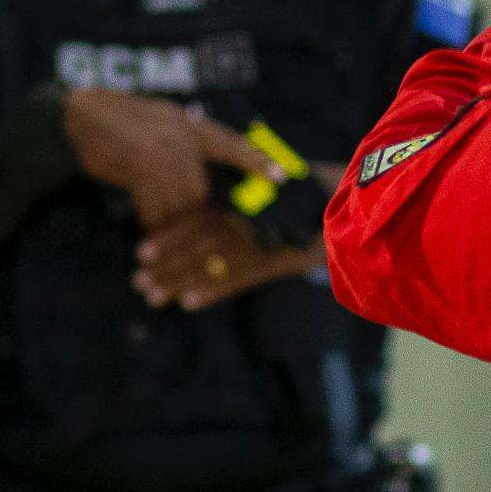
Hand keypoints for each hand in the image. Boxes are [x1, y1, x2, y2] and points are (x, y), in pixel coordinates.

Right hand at [61, 91, 285, 228]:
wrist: (82, 117)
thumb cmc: (125, 123)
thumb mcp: (163, 120)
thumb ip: (188, 143)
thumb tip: (206, 179)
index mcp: (189, 125)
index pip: (230, 144)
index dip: (255, 160)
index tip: (281, 177)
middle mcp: (178, 137)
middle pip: (200, 190)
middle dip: (200, 216)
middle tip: (205, 237)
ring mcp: (158, 153)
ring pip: (179, 203)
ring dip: (176, 227)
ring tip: (173, 243)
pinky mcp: (136, 169)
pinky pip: (153, 208)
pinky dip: (154, 225)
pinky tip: (152, 237)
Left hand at [133, 206, 321, 309]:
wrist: (351, 204)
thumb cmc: (306, 196)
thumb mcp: (267, 188)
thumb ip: (237, 199)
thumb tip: (203, 209)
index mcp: (241, 198)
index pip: (196, 220)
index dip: (168, 238)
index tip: (141, 253)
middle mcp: (246, 217)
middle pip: (196, 244)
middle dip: (165, 265)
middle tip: (138, 282)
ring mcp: (262, 238)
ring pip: (212, 262)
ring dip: (179, 280)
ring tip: (153, 296)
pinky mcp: (280, 258)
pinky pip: (240, 278)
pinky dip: (213, 289)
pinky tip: (189, 303)